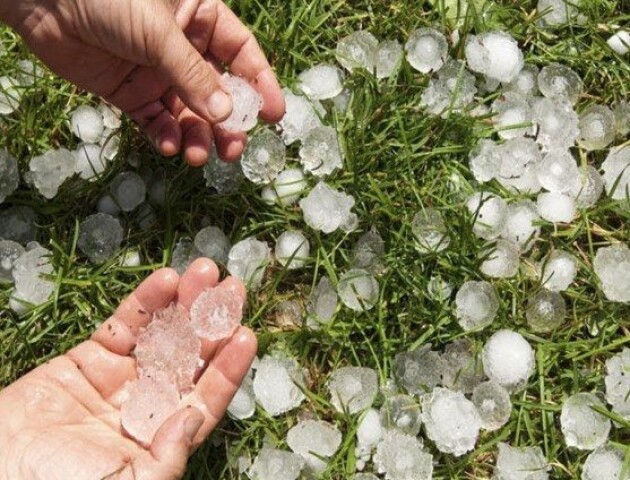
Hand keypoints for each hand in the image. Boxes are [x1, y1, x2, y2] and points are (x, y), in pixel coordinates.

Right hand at [0, 258, 256, 479]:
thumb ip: (166, 457)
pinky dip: (146, 302)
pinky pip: (125, 325)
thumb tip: (194, 418)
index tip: (247, 335)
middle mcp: (148, 404)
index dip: (229, 367)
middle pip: (190, 357)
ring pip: (162, 335)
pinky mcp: (91, 358)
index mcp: (161, 436)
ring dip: (185, 303)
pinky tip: (166, 280)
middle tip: (233, 290)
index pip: (206, 397)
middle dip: (213, 323)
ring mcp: (121, 378)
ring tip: (206, 272)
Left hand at [2, 0, 284, 164]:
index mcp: (199, 18)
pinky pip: (156, 121)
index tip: (273, 116)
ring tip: (198, 156)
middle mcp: (183, 48)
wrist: (42, 0)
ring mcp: (157, 73)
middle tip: (233, 150)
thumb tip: (225, 115)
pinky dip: (165, 136)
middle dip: (226, 123)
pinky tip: (170, 147)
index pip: (241, 54)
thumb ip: (192, 74)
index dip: (260, 84)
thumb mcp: (158, 31)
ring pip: (188, 113)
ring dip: (197, 136)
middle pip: (217, 92)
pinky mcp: (131, 94)